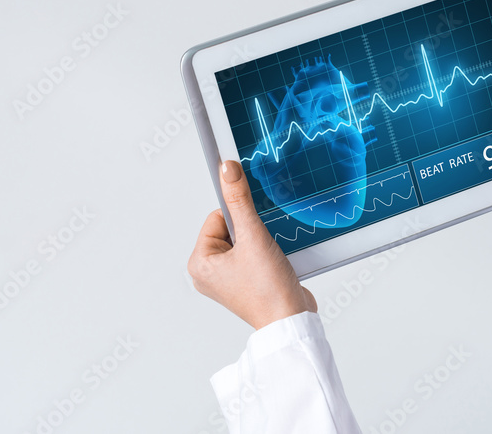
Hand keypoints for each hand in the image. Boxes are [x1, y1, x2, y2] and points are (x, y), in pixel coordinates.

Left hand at [187, 160, 316, 329]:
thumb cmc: (268, 291)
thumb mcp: (253, 236)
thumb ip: (239, 200)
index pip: (217, 217)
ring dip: (260, 241)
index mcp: (199, 263)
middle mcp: (208, 273)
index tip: (253, 230)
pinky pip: (252, 253)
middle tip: (261, 249)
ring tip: (267, 260)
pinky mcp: (244, 282)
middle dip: (252, 231)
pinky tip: (273, 265)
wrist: (292, 320)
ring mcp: (227, 278)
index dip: (240, 217)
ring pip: (244, 239)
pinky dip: (265, 252)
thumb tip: (228, 170)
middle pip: (231, 227)